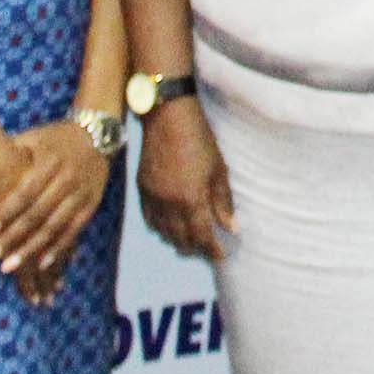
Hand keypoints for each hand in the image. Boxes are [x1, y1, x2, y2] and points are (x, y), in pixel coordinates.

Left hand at [0, 121, 109, 303]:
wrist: (98, 135)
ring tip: (10, 267)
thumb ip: (13, 151)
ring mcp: (81, 194)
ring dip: (31, 250)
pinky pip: (73, 231)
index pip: (26, 191)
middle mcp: (68, 179)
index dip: (7, 211)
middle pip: (37, 214)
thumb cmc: (56, 138)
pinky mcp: (91, 205)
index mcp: (51, 161)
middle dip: (13, 238)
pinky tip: (41, 265)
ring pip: (54, 227)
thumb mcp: (34, 137)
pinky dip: (58, 249)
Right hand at [131, 100, 236, 261]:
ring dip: (178, 241)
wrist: (168, 118)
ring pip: (164, 233)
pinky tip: (170, 227)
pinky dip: (161, 229)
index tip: (222, 255)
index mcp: (191, 199)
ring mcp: (153, 198)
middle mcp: (169, 204)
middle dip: (196, 248)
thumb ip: (223, 202)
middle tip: (208, 249)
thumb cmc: (200, 140)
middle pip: (181, 239)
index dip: (213, 249)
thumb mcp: (218, 170)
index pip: (202, 236)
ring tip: (191, 241)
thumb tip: (231, 227)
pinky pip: (150, 220)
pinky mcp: (142, 190)